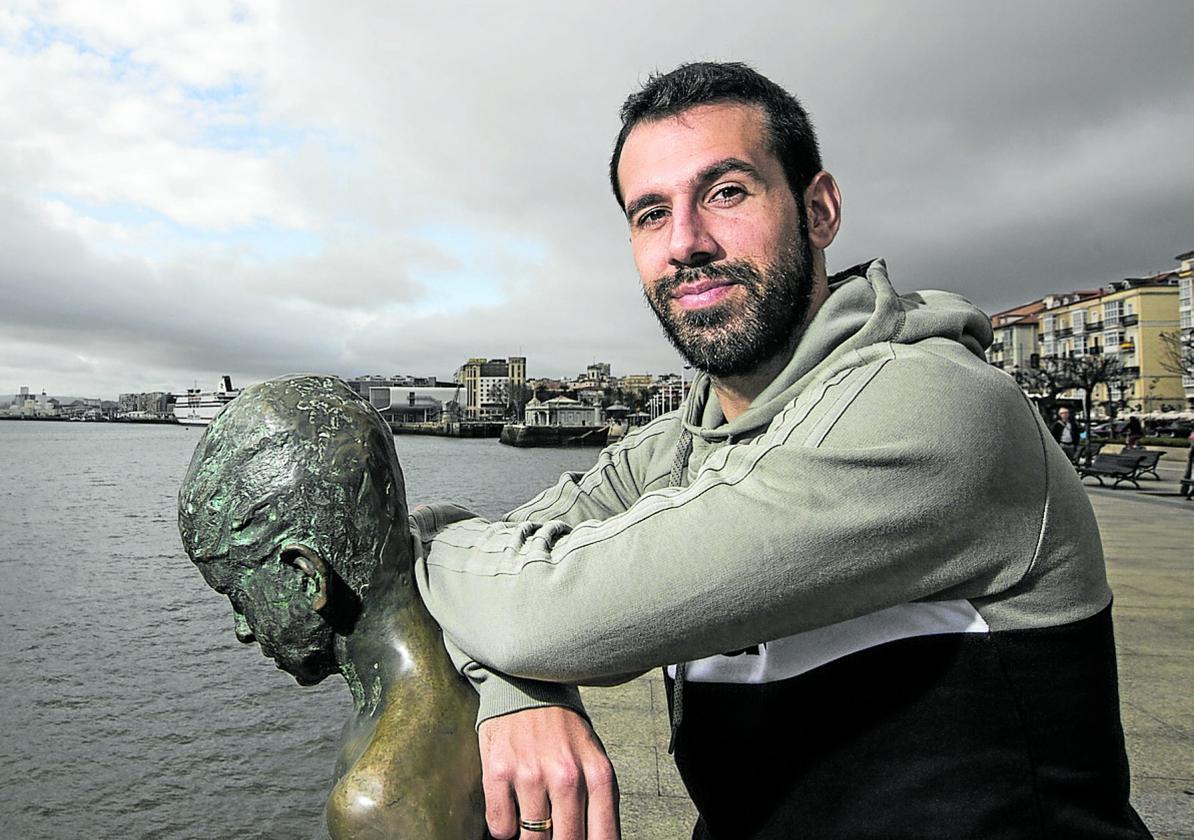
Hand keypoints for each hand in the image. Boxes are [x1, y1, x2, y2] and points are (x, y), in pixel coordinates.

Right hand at [479, 706, 619, 839]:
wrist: (527, 688)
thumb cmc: (564, 730)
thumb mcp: (594, 759)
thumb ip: (599, 801)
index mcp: (597, 774)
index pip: (603, 838)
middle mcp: (567, 776)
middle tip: (554, 831)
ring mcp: (531, 775)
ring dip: (531, 835)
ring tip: (533, 815)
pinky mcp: (499, 773)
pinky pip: (501, 827)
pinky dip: (505, 825)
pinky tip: (512, 805)